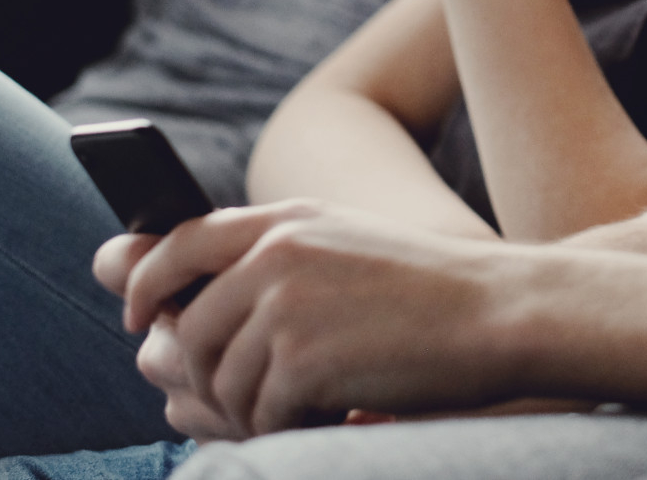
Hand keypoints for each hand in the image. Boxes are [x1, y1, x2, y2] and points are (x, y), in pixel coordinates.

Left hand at [99, 200, 524, 438]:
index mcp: (287, 219)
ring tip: (307, 408)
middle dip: (207, 379)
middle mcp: (276, 253)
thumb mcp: (346, 249)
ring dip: (253, 411)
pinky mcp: (301, 358)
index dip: (144, 284)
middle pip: (187, 333)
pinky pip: (260, 414)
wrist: (503, 310)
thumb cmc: (431, 292)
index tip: (142, 320)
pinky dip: (289, 427)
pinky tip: (336, 411)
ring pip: (220, 383)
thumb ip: (268, 263)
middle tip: (250, 401)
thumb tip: (162, 317)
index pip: (177, 244)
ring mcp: (285, 305)